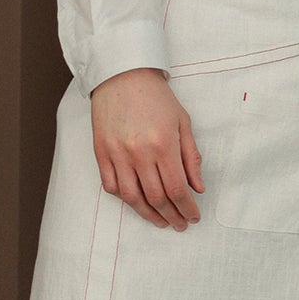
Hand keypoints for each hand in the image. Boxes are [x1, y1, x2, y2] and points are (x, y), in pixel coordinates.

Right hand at [90, 68, 203, 230]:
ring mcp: (117, 154)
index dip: (187, 208)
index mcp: (163, 145)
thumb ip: (191, 157)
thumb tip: (197, 188)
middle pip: (156, 198)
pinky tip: (137, 203)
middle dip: (172, 216)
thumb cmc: (156, 97)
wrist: (123, 75)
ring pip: (132, 198)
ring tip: (161, 221)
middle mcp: (139, 153)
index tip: (193, 217)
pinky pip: (111, 186)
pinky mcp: (101, 152)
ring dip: (148, 215)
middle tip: (180, 224)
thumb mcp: (183, 123)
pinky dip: (125, 199)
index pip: (177, 189)